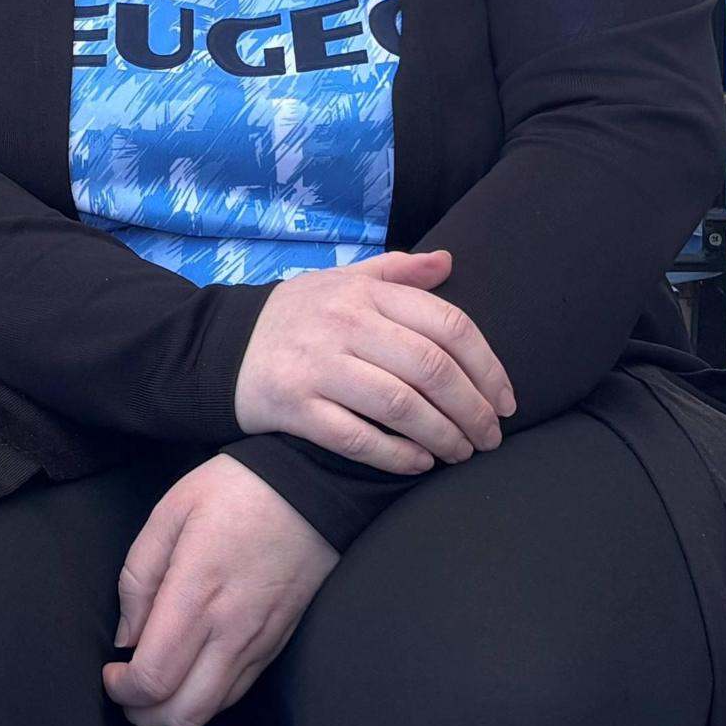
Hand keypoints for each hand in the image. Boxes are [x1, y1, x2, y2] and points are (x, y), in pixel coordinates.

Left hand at [104, 458, 339, 725]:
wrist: (313, 485)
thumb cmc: (236, 491)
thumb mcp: (169, 514)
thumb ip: (138, 579)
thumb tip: (126, 638)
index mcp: (195, 595)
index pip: (154, 678)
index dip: (123, 691)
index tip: (111, 674)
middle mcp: (230, 630)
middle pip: (184, 715)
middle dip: (145, 718)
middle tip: (128, 693)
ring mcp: (259, 642)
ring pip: (213, 711)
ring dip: (176, 714)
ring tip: (157, 687)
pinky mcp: (279, 643)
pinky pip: (239, 691)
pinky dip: (208, 698)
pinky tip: (192, 674)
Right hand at [232, 249, 516, 474]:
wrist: (220, 348)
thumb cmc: (296, 316)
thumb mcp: (342, 281)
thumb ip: (397, 271)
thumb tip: (449, 261)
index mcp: (365, 293)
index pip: (448, 325)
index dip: (488, 367)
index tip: (505, 400)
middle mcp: (344, 325)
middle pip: (432, 369)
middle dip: (473, 410)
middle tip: (491, 438)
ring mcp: (318, 367)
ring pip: (401, 406)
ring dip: (443, 436)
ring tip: (462, 453)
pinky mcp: (294, 407)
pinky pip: (357, 439)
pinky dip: (397, 456)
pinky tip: (419, 464)